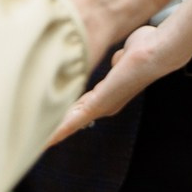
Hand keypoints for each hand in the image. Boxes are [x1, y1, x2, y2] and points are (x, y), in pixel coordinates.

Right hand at [47, 23, 186, 145]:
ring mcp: (102, 106)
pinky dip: (60, 130)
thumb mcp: (124, 56)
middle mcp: (105, 104)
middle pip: (72, 117)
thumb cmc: (145, 48)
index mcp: (108, 94)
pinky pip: (74, 120)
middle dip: (54, 127)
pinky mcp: (99, 104)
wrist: (156, 51)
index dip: (64, 112)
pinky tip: (46, 141)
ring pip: (70, 122)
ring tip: (35, 144)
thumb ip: (118, 60)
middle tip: (35, 139)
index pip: (80, 106)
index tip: (48, 119)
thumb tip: (118, 59)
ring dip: (53, 133)